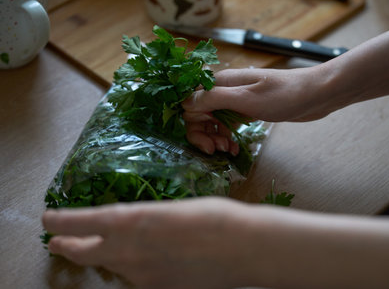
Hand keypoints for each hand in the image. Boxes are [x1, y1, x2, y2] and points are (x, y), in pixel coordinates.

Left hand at [42, 197, 251, 288]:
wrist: (241, 248)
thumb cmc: (212, 216)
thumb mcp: (171, 209)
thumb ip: (145, 221)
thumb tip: (135, 228)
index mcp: (128, 221)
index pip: (79, 221)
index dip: (60, 220)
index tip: (48, 219)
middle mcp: (126, 252)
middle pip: (83, 253)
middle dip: (67, 246)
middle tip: (59, 241)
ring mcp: (140, 276)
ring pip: (113, 266)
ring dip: (108, 257)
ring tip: (115, 248)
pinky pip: (137, 279)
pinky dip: (136, 269)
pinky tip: (154, 260)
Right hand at [182, 67, 339, 154]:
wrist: (316, 94)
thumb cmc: (284, 95)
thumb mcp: (247, 99)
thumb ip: (214, 99)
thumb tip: (184, 103)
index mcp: (221, 82)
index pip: (191, 102)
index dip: (194, 123)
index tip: (207, 141)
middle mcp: (225, 89)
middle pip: (198, 113)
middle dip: (203, 134)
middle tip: (217, 150)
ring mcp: (235, 100)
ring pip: (211, 120)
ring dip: (215, 137)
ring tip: (229, 150)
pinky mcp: (246, 110)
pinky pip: (226, 124)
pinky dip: (226, 136)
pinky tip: (234, 147)